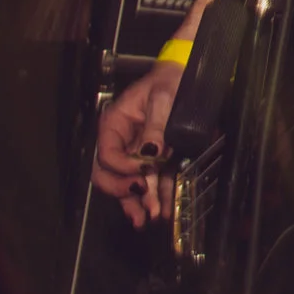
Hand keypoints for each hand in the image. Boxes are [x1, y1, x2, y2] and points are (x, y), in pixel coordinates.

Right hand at [91, 62, 183, 227]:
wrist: (186, 77)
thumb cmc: (170, 80)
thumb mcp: (163, 97)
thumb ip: (156, 125)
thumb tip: (151, 152)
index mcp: (115, 123)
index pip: (107, 154)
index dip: (123, 166)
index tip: (143, 169)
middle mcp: (121, 141)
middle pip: (108, 175)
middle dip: (123, 190)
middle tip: (142, 198)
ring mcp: (135, 153)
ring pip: (126, 184)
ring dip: (137, 202)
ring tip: (148, 217)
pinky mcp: (152, 160)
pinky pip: (148, 181)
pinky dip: (153, 196)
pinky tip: (159, 209)